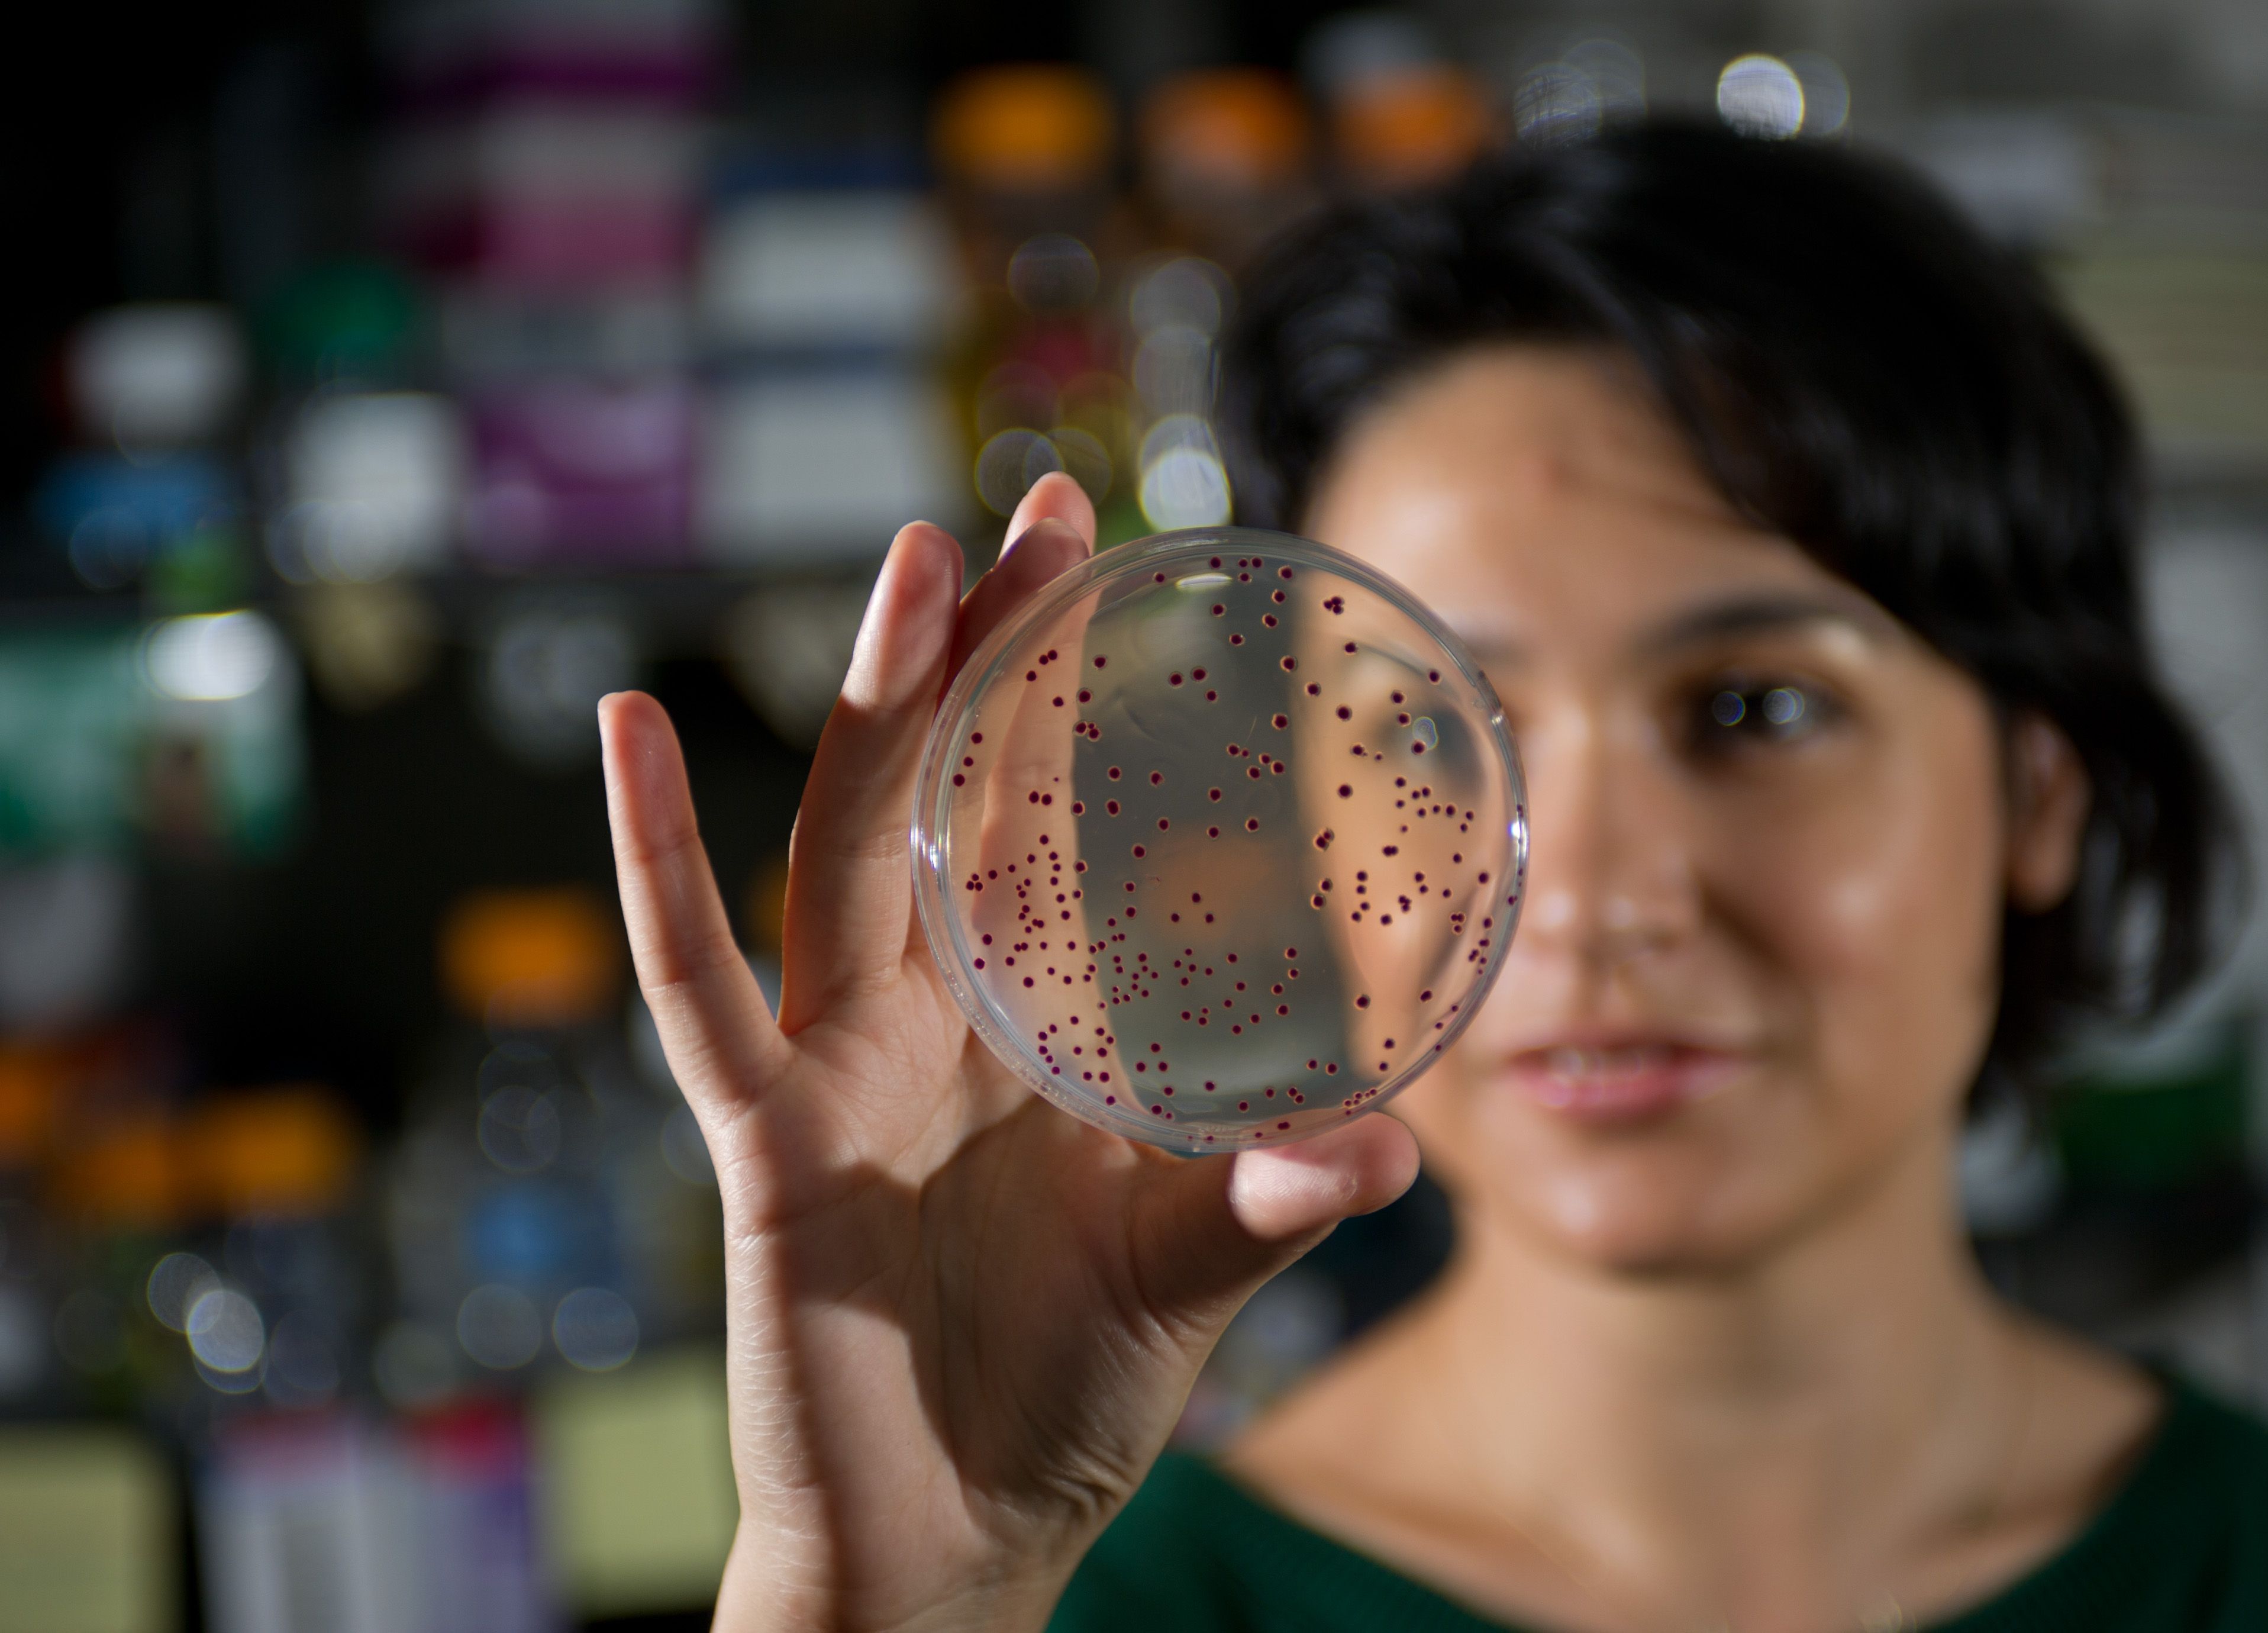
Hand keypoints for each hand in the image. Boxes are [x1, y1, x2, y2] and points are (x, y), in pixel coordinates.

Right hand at [599, 474, 1419, 1632]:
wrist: (952, 1540)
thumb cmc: (1059, 1392)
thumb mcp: (1187, 1263)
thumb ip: (1275, 1196)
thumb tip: (1396, 1146)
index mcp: (1021, 1027)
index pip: (1047, 829)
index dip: (1076, 707)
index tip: (1124, 577)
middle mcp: (920, 1019)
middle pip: (945, 797)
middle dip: (985, 653)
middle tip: (1038, 511)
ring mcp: (831, 1065)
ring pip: (841, 847)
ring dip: (873, 704)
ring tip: (910, 560)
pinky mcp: (763, 1138)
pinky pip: (695, 982)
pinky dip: (651, 858)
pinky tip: (629, 727)